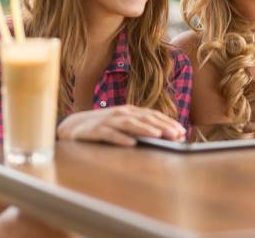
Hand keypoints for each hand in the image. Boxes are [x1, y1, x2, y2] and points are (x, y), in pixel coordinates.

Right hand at [57, 105, 186, 146]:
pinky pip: (109, 135)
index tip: (182, 132)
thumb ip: (143, 129)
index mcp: (131, 111)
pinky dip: (121, 138)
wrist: (73, 126)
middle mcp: (121, 113)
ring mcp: (108, 121)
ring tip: (158, 135)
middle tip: (176, 135)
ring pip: (129, 124)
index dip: (168, 123)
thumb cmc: (104, 127)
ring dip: (145, 129)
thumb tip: (168, 137)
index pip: (153, 115)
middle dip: (162, 126)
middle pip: (145, 118)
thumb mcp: (124, 126)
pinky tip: (131, 143)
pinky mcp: (95, 131)